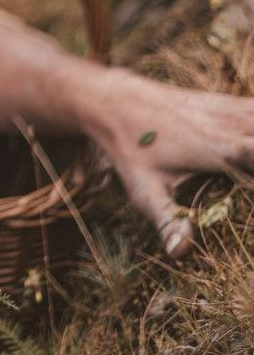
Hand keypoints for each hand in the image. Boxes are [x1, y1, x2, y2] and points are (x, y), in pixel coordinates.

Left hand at [90, 69, 253, 257]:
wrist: (115, 101)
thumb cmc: (130, 151)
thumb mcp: (145, 190)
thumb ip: (169, 221)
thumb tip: (181, 253)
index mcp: (221, 150)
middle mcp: (233, 125)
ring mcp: (233, 109)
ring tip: (252, 174)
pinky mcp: (230, 102)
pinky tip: (253, 129)